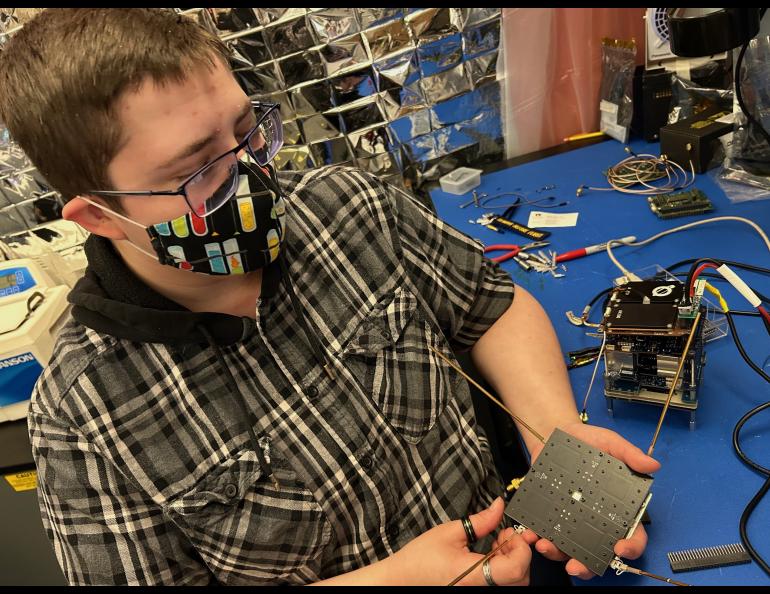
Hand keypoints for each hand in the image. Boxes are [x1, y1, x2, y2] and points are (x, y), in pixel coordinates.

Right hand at [389, 497, 533, 585]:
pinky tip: (490, 556)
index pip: (516, 568)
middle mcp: (480, 588)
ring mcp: (479, 591)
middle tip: (504, 535)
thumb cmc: (421, 559)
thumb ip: (480, 521)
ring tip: (495, 545)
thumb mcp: (450, 532)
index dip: (521, 549)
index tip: (512, 534)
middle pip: (521, 578)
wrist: (404, 579)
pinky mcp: (477, 591)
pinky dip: (503, 569)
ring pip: (514, 582)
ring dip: (512, 561)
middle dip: (519, 553)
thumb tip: (499, 507)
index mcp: (473, 574)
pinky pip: (502, 584)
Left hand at [526, 422, 660, 579]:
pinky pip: (544, 531)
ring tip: (545, 546)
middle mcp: (596, 520)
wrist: (554, 432)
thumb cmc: (587, 440)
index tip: (620, 549)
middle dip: (587, 565)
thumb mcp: (610, 442)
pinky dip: (536, 536)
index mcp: (618, 508)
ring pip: (568, 548)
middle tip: (576, 566)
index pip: (632, 535)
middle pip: (597, 553)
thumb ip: (629, 454)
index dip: (630, 547)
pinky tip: (530, 534)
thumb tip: (653, 465)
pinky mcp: (550, 514)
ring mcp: (571, 519)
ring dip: (557, 553)